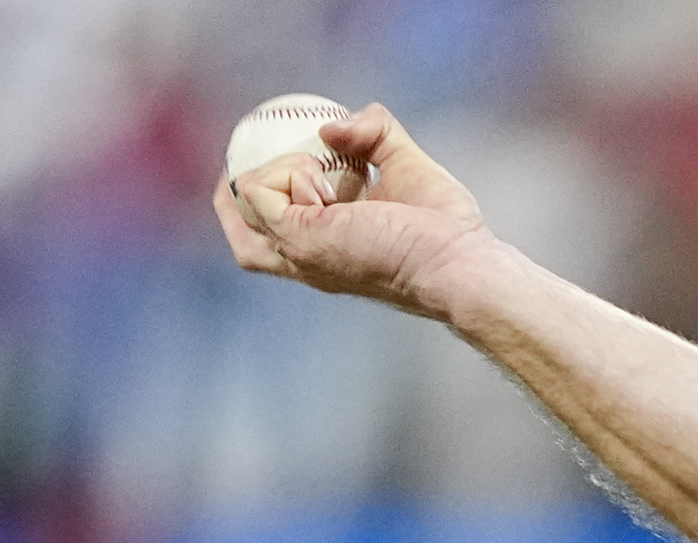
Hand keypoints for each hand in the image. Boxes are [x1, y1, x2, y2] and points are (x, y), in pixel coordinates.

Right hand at [213, 102, 497, 320]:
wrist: (461, 261)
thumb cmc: (447, 230)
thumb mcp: (405, 166)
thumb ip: (375, 135)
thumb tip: (335, 126)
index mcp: (327, 251)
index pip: (271, 235)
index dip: (263, 197)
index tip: (282, 159)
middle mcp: (305, 259)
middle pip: (240, 234)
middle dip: (237, 191)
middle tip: (258, 152)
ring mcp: (297, 251)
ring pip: (242, 200)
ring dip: (272, 170)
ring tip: (319, 169)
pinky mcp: (300, 238)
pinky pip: (259, 188)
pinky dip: (286, 170)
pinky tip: (325, 179)